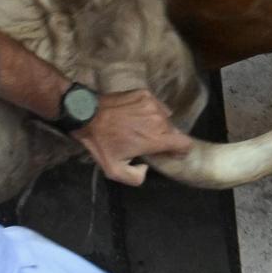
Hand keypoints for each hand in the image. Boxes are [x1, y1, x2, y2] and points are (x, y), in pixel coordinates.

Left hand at [73, 89, 193, 186]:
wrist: (86, 114)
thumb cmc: (101, 143)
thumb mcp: (114, 171)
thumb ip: (136, 178)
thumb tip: (146, 168)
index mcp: (155, 139)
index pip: (185, 143)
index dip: (181, 151)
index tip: (172, 153)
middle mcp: (158, 120)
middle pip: (174, 132)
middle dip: (165, 139)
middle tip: (149, 143)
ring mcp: (152, 104)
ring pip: (165, 118)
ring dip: (157, 125)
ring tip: (141, 128)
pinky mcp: (145, 94)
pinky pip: (156, 106)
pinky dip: (151, 112)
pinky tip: (137, 116)